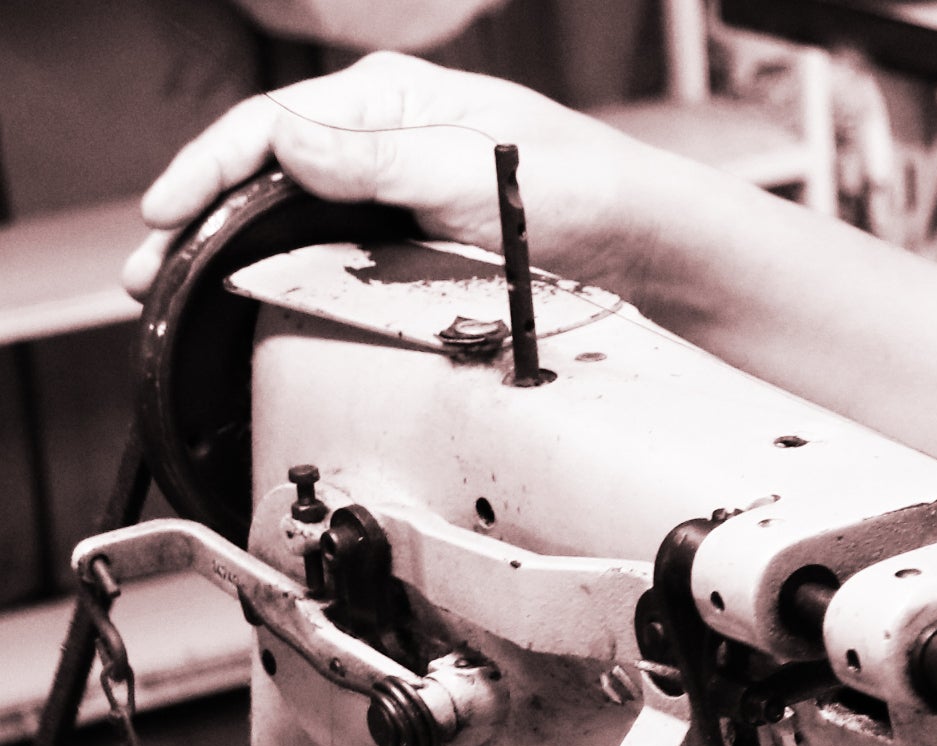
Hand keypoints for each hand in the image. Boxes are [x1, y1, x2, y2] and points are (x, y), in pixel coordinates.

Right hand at [124, 52, 676, 303]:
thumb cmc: (575, 193)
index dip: (207, 169)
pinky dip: (288, 284)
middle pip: (266, 178)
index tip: (165, 212)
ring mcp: (395, 201)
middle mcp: (382, 144)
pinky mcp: (415, 253)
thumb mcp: (469, 170)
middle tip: (148, 275)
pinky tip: (255, 310)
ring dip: (233, 259)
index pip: (268, 126)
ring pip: (293, 225)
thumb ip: (379, 158)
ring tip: (180, 297)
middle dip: (199, 222)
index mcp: (386, 100)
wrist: (643, 253)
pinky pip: (336, 264)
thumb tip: (287, 140)